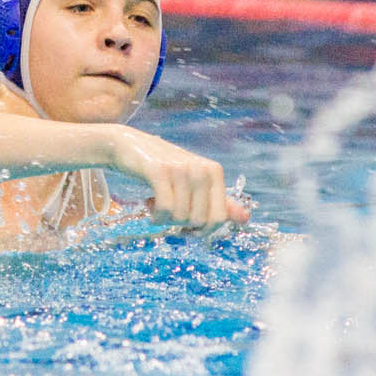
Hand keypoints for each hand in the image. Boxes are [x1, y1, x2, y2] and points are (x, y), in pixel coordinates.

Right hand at [108, 126, 250, 235]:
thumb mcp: (195, 183)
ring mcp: (180, 168)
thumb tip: (247, 218)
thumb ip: (220, 202)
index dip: (202, 229)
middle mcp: (201, 168)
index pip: (219, 218)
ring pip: (180, 217)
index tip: (187, 224)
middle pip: (198, 221)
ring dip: (164, 219)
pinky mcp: (159, 170)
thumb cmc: (165, 168)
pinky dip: (155, 215)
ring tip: (156, 204)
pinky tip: (148, 205)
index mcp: (214, 171)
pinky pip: (165, 208)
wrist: (129, 146)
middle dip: (180, 225)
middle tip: (168, 212)